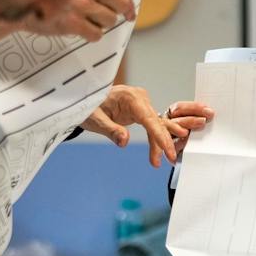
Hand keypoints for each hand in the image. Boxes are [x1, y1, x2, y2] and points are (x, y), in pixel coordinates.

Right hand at [31, 0, 134, 41]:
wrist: (19, 4)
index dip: (129, 2)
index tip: (129, 12)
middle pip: (121, 4)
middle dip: (120, 13)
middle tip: (116, 18)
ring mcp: (78, 3)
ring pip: (109, 20)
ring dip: (101, 23)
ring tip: (85, 19)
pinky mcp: (70, 22)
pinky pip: (96, 34)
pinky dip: (91, 35)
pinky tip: (80, 29)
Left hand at [81, 84, 213, 167]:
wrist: (85, 99)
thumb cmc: (88, 106)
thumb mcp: (95, 120)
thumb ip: (111, 130)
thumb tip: (124, 141)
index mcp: (129, 97)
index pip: (149, 118)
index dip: (159, 135)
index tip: (167, 149)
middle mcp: (139, 98)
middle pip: (156, 122)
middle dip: (163, 142)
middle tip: (170, 159)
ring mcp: (141, 103)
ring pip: (156, 125)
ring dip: (160, 142)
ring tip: (166, 159)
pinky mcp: (140, 109)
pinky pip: (150, 125)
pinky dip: (154, 138)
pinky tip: (159, 150)